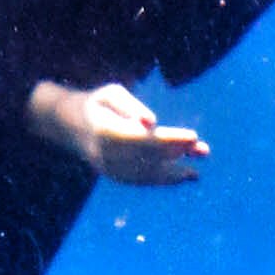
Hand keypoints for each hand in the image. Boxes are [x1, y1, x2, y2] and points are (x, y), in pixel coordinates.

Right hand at [29, 80, 208, 185]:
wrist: (70, 125)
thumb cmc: (98, 103)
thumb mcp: (111, 94)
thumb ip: (131, 106)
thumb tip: (152, 122)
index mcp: (105, 130)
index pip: (144, 138)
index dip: (170, 139)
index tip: (193, 136)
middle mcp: (106, 153)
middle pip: (149, 157)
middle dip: (177, 154)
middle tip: (204, 151)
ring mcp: (108, 168)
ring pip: (146, 175)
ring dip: (174, 173)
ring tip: (196, 173)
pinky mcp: (113, 176)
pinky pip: (141, 181)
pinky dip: (163, 180)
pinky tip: (184, 176)